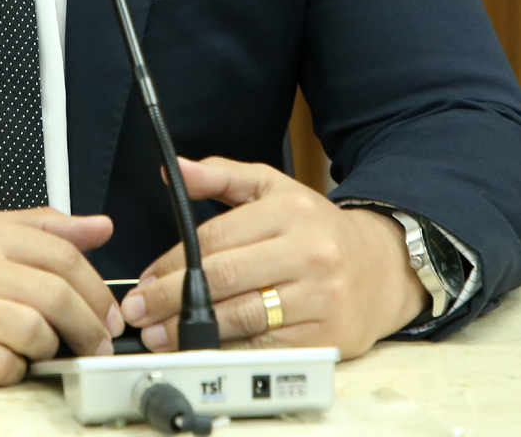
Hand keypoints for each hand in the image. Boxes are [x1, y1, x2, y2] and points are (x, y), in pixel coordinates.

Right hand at [0, 208, 123, 384]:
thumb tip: (98, 228)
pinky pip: (1, 366)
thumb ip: (40, 228)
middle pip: (57, 295)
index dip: (96, 288)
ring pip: (34, 332)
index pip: (63, 254)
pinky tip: (7, 362)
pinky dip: (15, 370)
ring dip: (51, 348)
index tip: (106, 312)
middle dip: (89, 326)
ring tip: (46, 350)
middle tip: (97, 342)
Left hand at [120, 157, 427, 356]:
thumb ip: (222, 176)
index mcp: (289, 211)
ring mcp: (320, 297)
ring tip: (161, 335)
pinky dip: (230, 350)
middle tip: (139, 312)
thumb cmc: (316, 230)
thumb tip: (174, 169)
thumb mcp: (273, 189)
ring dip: (192, 330)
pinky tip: (204, 349)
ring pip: (242, 317)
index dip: (172, 262)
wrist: (381, 268)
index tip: (144, 279)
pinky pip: (266, 347)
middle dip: (171, 298)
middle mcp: (308, 253)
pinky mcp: (328, 337)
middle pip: (223, 278)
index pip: (215, 238)